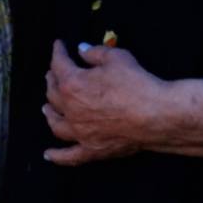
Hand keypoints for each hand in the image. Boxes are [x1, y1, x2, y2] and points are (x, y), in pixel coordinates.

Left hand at [42, 41, 169, 166]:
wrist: (155, 116)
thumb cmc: (136, 84)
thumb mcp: (116, 58)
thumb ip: (95, 53)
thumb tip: (82, 49)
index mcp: (72, 84)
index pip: (59, 64)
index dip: (58, 52)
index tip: (59, 45)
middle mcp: (70, 110)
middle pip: (53, 94)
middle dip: (52, 80)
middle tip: (53, 74)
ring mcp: (79, 132)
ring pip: (56, 124)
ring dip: (49, 114)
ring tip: (47, 109)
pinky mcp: (92, 150)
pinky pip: (69, 156)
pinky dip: (57, 156)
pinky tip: (48, 155)